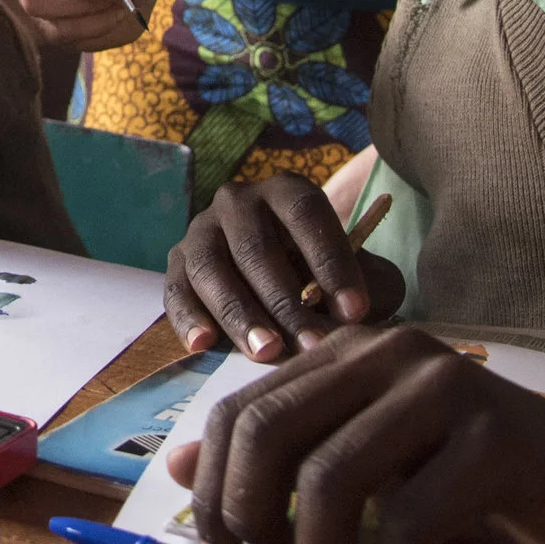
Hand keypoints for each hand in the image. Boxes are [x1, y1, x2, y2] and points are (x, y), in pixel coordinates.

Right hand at [165, 174, 404, 360]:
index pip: (308, 215)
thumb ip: (368, 286)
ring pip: (211, 267)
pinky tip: (203, 345)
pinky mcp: (177, 262)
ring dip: (238, 312)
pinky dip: (187, 318)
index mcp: (287, 192)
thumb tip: (356, 313)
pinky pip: (176, 289)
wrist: (277, 276)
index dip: (331, 262)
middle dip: (285, 302)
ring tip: (265, 351)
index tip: (354, 312)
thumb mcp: (355, 274)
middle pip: (255, 247)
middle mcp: (239, 201)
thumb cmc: (323, 276)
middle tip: (310, 344)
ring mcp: (202, 229)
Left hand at [170, 324, 544, 543]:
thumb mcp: (378, 467)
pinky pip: (411, 520)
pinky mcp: (496, 435)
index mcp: (353, 352)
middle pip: (269, 435)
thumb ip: (288, 458)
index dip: (213, 488)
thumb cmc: (488, 486)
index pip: (241, 410)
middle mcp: (391, 352)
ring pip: (329, 480)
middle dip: (253, 522)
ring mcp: (446, 387)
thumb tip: (176, 468)